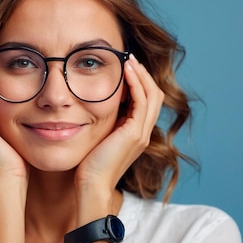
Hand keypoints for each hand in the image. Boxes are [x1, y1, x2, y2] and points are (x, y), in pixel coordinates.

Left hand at [74, 54, 164, 221]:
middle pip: (155, 94)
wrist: (90, 186)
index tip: (127, 66)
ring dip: (141, 74)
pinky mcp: (135, 133)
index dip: (140, 82)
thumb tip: (89, 106)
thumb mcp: (97, 138)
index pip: (146, 101)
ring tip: (129, 58)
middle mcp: (143, 133)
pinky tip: (125, 71)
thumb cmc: (88, 166)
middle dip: (143, 74)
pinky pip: (142, 100)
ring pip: (152, 94)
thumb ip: (102, 123)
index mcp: (136, 134)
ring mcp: (141, 133)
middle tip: (130, 57)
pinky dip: (136, 83)